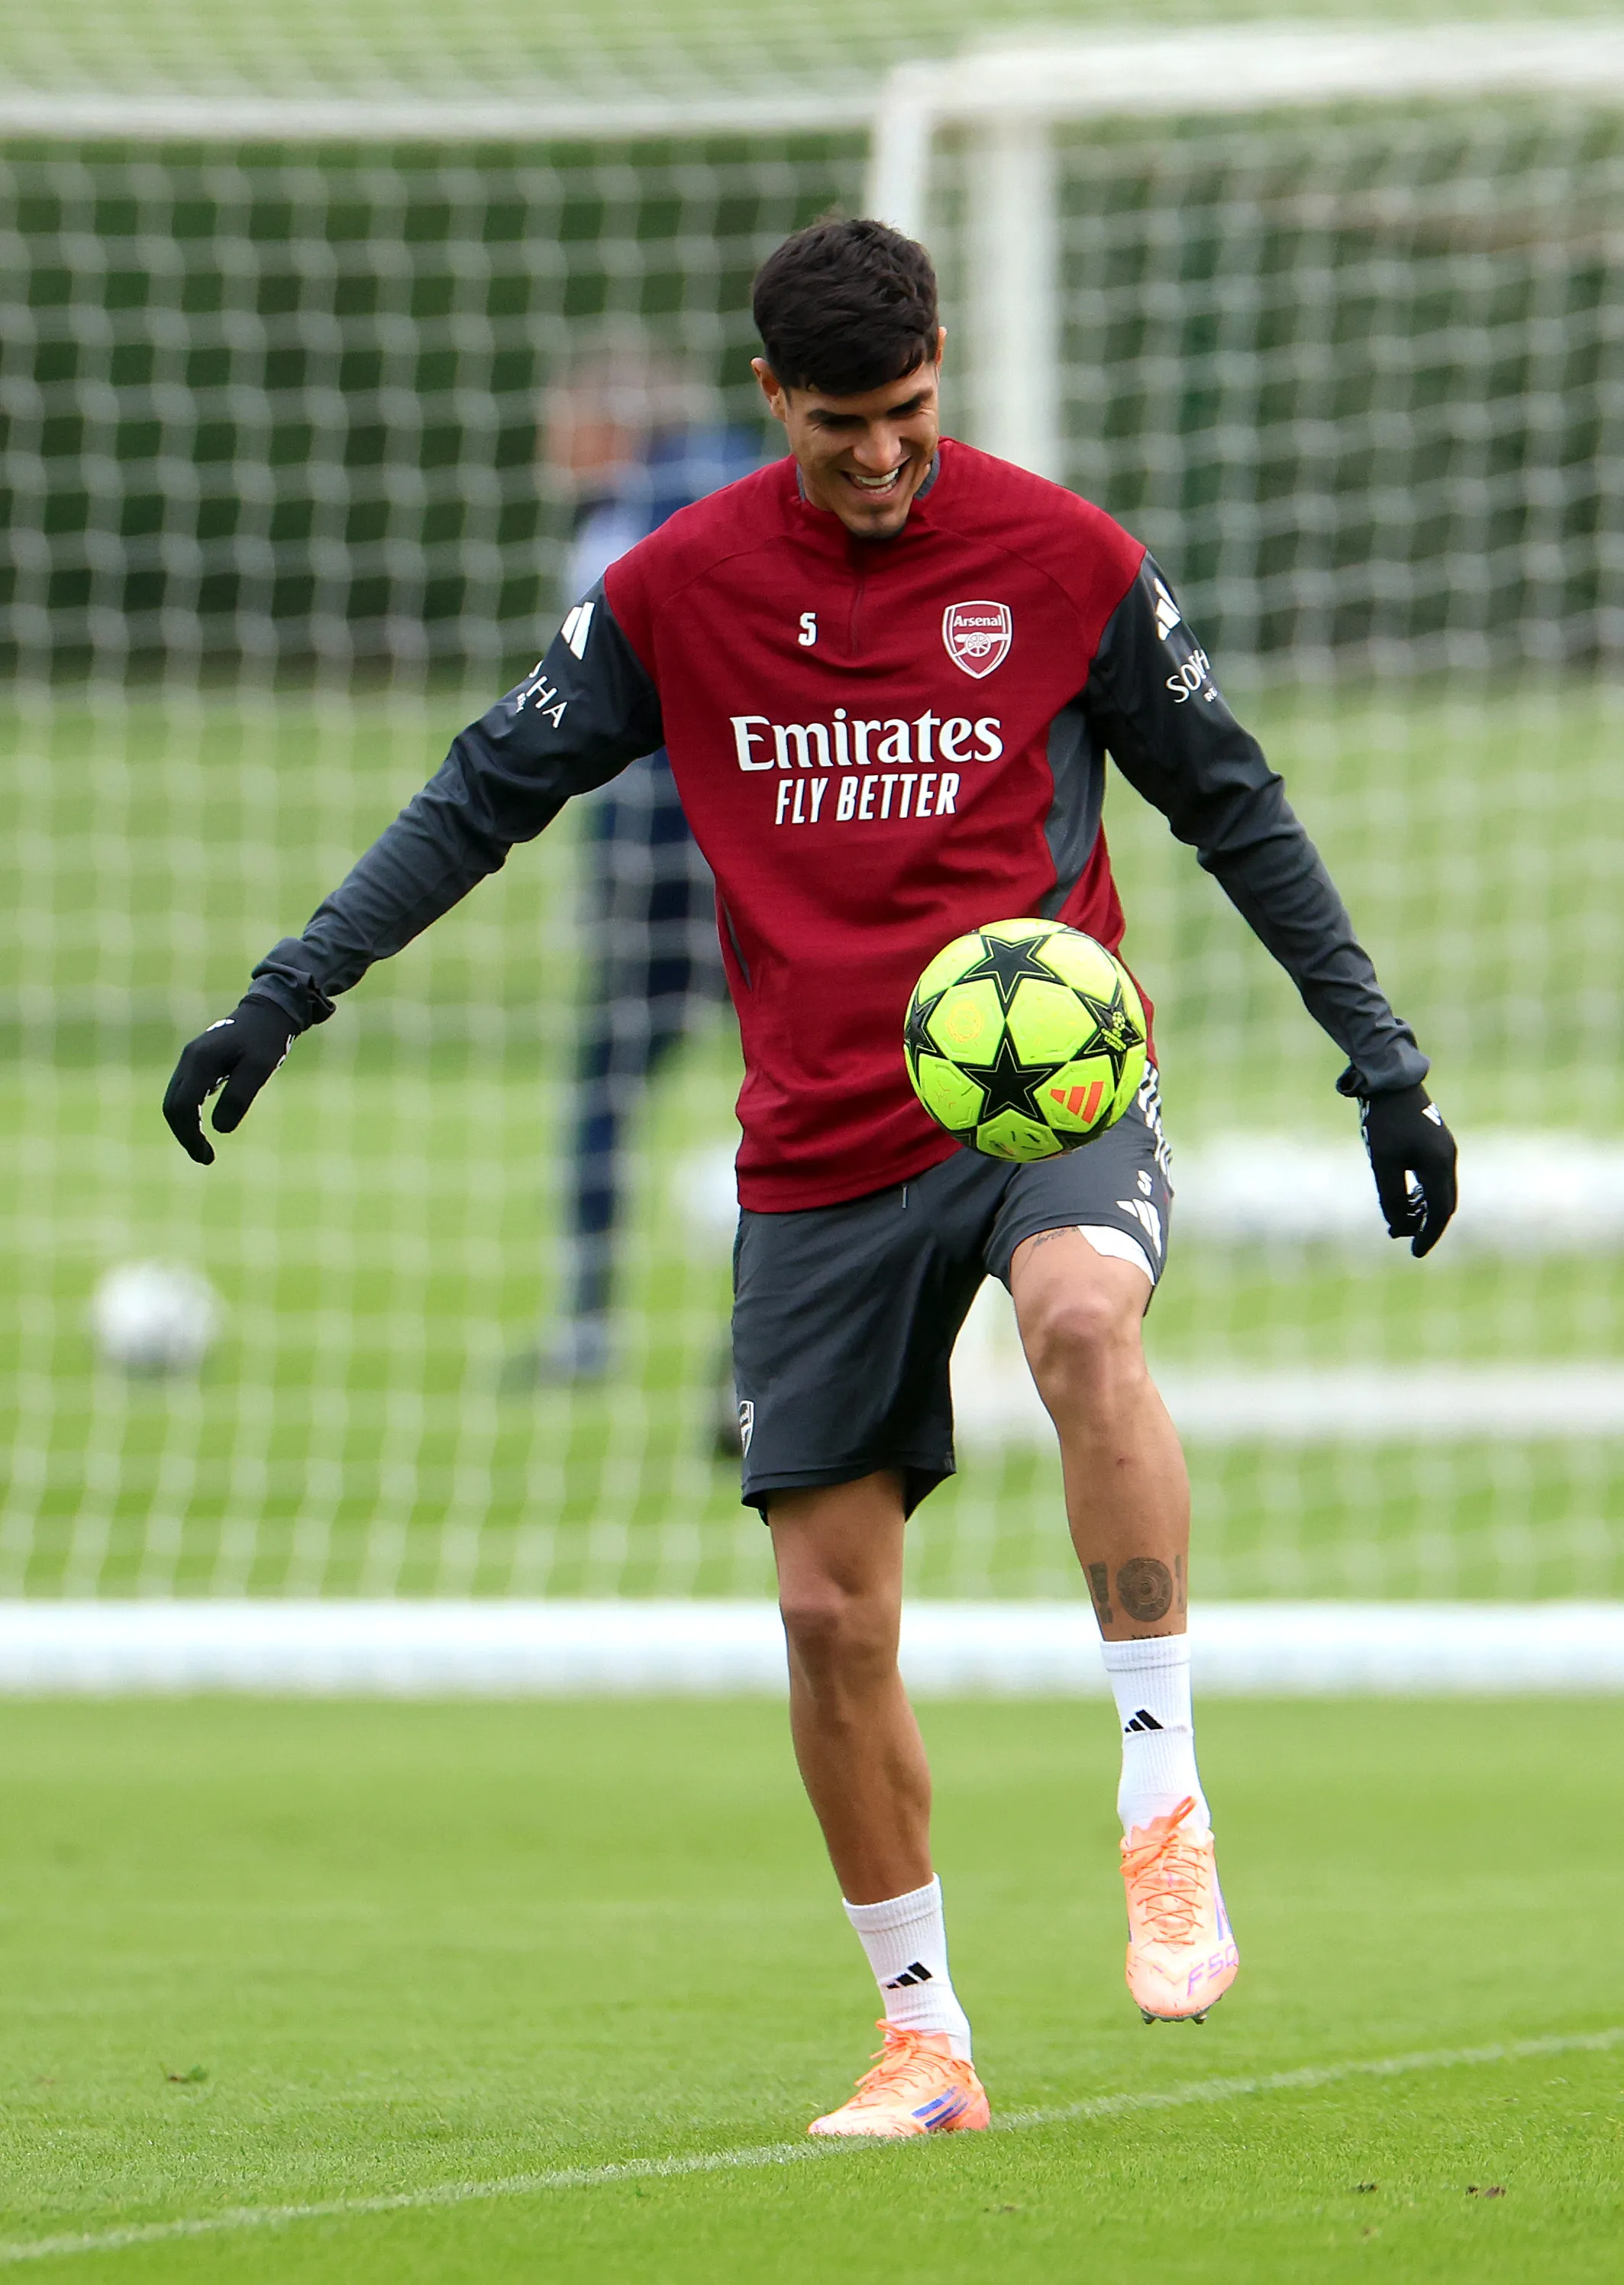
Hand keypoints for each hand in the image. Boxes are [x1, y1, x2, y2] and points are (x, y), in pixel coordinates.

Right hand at [162, 995, 295, 1164]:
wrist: (268, 1012)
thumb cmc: (267, 1039)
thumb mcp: (260, 1068)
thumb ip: (240, 1096)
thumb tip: (220, 1130)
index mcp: (201, 1061)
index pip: (182, 1106)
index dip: (190, 1135)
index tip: (207, 1156)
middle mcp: (189, 1060)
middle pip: (172, 1106)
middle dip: (185, 1135)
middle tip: (205, 1158)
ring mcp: (190, 1060)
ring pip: (175, 1100)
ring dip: (185, 1126)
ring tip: (204, 1150)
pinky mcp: (198, 1063)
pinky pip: (184, 1093)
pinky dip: (189, 1114)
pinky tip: (203, 1127)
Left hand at [1360, 1083, 1456, 1257]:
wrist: (1389, 1079)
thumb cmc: (1385, 1121)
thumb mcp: (1382, 1163)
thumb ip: (1392, 1197)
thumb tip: (1398, 1227)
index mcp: (1439, 1165)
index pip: (1440, 1212)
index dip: (1428, 1235)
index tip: (1415, 1253)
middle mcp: (1447, 1158)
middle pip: (1443, 1203)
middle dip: (1426, 1225)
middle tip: (1404, 1240)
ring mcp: (1443, 1148)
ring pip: (1438, 1190)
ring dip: (1422, 1209)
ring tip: (1397, 1222)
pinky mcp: (1434, 1141)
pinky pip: (1433, 1176)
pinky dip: (1422, 1193)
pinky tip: (1405, 1197)